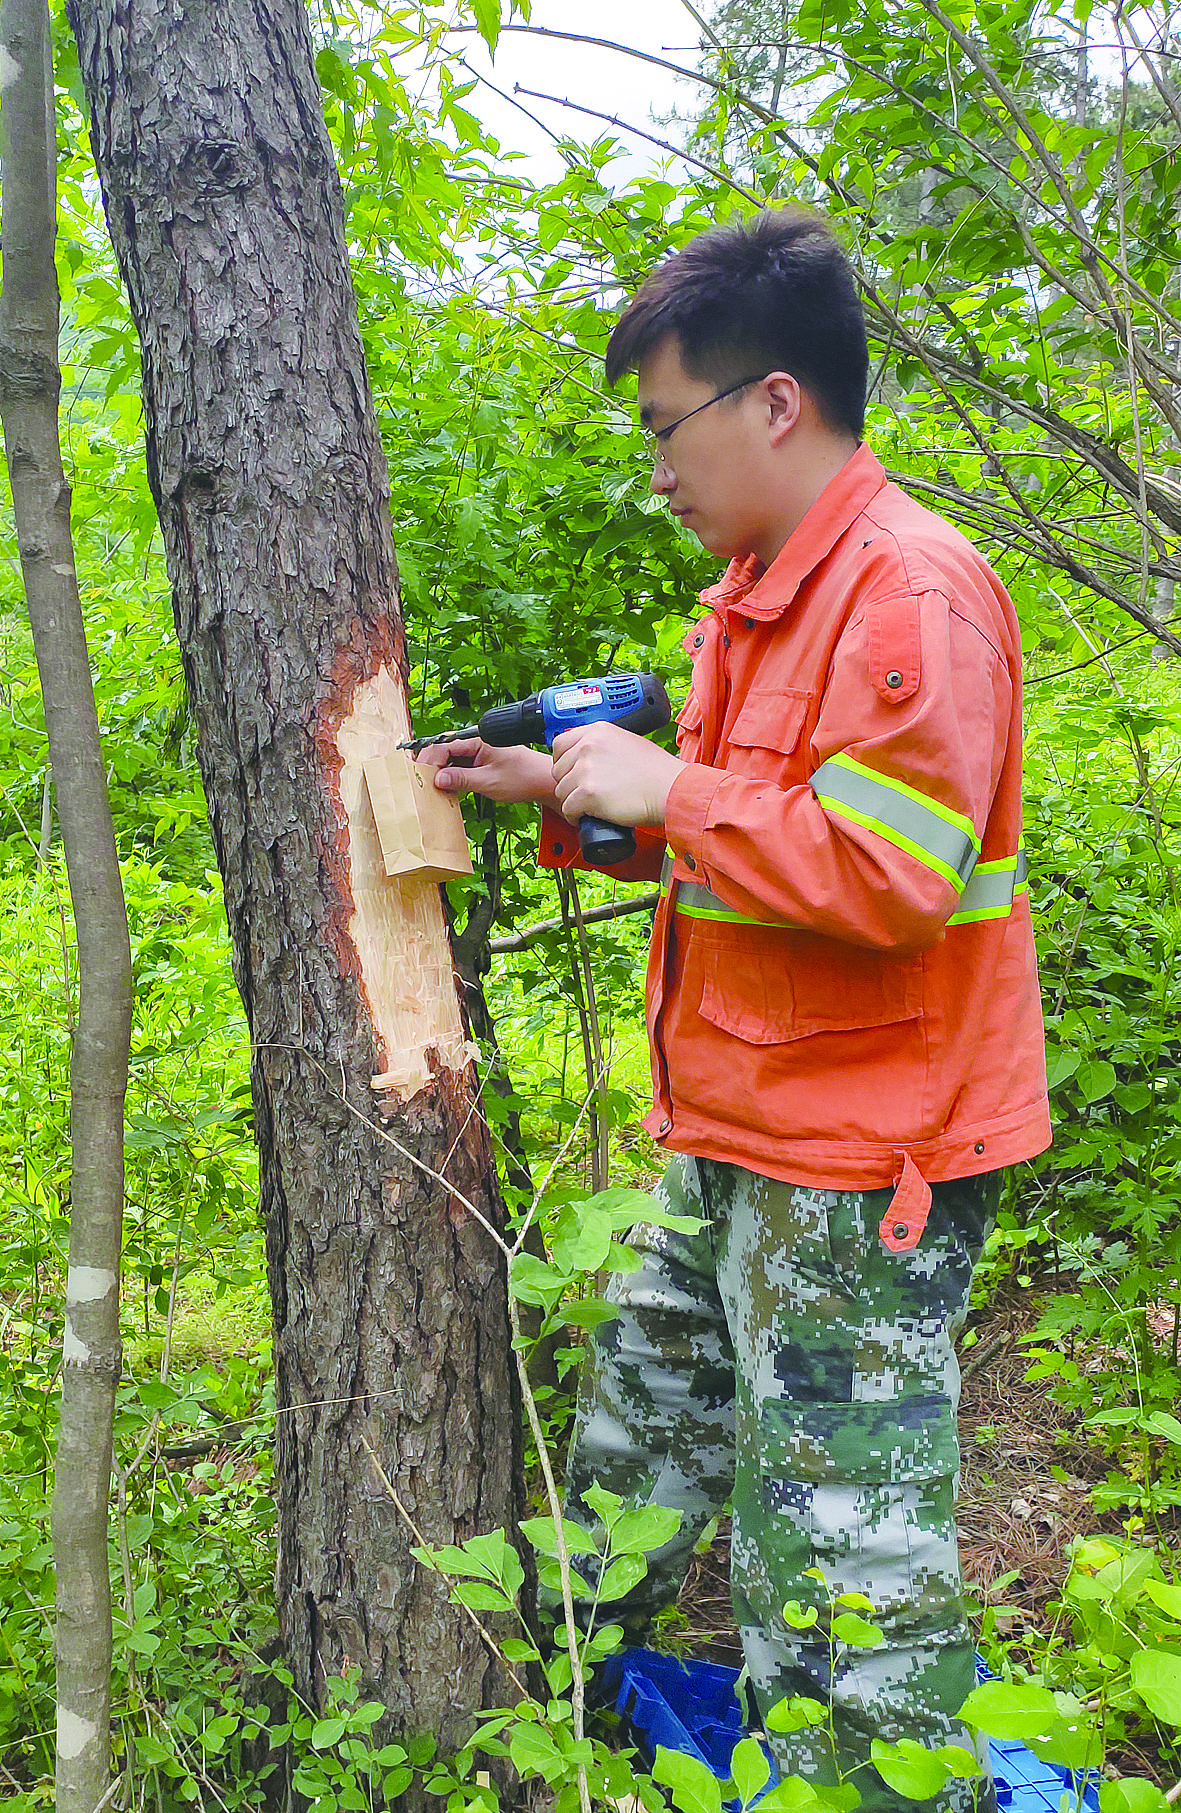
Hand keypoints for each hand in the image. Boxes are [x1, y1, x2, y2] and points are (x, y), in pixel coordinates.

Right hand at [418, 737, 556, 806]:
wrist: (542, 780)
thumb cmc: (522, 777)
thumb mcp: (488, 782)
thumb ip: (461, 779)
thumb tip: (437, 779)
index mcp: (477, 739)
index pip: (443, 745)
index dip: (429, 761)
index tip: (421, 777)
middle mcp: (474, 739)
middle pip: (442, 748)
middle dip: (431, 765)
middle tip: (421, 783)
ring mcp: (476, 748)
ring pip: (448, 756)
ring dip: (440, 771)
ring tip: (432, 787)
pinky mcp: (478, 757)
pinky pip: (457, 762)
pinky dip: (450, 774)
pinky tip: (446, 787)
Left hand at [550, 723, 680, 827]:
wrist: (671, 789)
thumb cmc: (657, 771)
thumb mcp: (627, 742)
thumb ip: (604, 745)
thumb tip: (587, 758)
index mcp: (597, 731)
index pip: (559, 744)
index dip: (562, 761)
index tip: (570, 773)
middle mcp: (588, 746)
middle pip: (558, 769)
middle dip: (568, 783)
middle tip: (584, 793)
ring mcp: (586, 770)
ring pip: (562, 791)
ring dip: (572, 801)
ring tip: (589, 806)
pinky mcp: (588, 793)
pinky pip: (567, 808)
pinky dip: (575, 816)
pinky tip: (587, 817)